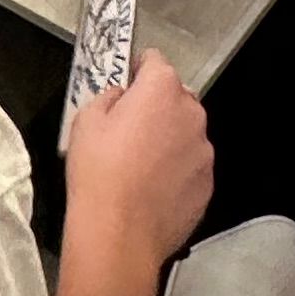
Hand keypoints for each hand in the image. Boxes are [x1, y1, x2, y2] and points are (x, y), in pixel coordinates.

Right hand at [62, 56, 212, 269]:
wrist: (119, 234)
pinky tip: (152, 189)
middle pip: (175, 97)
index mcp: (161, 89)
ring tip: (140, 167)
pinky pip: (191, 167)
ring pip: (186, 133)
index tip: (127, 84)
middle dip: (156, 107)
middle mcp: (191, 113)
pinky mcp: (208, 184)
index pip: (155, 61)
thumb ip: (109, 98)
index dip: (138, 70)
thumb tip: (122, 98)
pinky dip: (177, 171)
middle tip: (128, 131)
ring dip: (169, 140)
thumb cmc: (99, 173)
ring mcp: (204, 151)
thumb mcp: (86, 121)